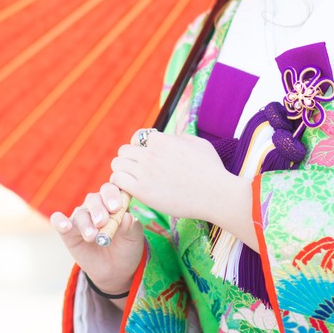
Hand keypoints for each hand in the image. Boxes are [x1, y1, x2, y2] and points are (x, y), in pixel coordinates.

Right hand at [50, 182, 143, 298]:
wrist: (115, 270)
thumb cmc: (126, 248)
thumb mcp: (133, 239)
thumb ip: (131, 227)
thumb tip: (128, 217)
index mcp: (113, 202)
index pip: (110, 190)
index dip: (112, 196)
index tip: (116, 208)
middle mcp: (96, 207)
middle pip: (93, 200)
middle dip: (98, 210)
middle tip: (103, 222)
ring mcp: (81, 218)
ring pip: (80, 213)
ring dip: (85, 224)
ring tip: (92, 237)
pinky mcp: (68, 232)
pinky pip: (59, 222)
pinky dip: (59, 221)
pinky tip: (63, 225)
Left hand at [110, 131, 240, 224]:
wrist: (216, 194)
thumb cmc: (211, 170)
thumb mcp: (198, 143)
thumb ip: (179, 137)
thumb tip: (169, 137)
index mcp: (162, 140)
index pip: (139, 138)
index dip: (141, 148)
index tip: (147, 158)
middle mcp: (150, 153)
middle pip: (124, 150)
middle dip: (129, 159)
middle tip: (138, 171)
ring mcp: (145, 172)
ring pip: (117, 164)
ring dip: (123, 171)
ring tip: (132, 180)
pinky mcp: (142, 190)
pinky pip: (117, 180)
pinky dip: (120, 184)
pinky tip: (130, 190)